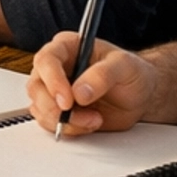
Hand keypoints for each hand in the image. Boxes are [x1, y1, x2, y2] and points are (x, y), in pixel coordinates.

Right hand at [27, 33, 155, 134]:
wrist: (139, 96)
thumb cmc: (132, 74)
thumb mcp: (125, 66)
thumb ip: (102, 75)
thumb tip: (79, 92)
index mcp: (67, 47)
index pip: (46, 60)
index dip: (52, 81)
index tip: (67, 100)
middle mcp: (56, 68)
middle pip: (36, 87)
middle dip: (55, 107)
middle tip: (79, 114)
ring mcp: (54, 91)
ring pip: (40, 108)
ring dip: (65, 120)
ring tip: (94, 118)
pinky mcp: (58, 111)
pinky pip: (49, 123)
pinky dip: (69, 129)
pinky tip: (89, 122)